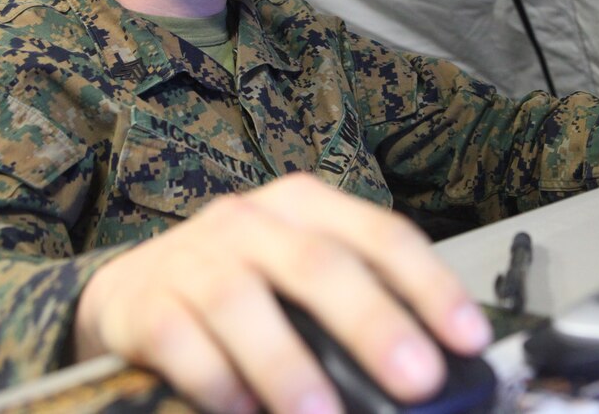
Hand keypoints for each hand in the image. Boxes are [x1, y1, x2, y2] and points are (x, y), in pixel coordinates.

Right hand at [72, 174, 491, 413]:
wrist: (131, 289)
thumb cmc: (238, 281)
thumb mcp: (297, 270)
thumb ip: (353, 299)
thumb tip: (425, 362)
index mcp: (306, 207)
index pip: (381, 235)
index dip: (430, 285)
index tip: (467, 336)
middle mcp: (254, 222)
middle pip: (319, 264)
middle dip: (372, 324)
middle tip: (416, 378)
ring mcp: (197, 258)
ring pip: (244, 303)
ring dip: (288, 365)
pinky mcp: (147, 303)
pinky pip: (182, 340)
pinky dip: (216, 380)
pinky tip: (244, 410)